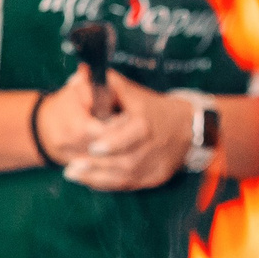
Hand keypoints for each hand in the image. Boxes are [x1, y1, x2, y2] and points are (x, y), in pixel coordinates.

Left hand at [39, 69, 194, 192]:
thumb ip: (111, 85)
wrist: (187, 128)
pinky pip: (130, 184)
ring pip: (125, 175)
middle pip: (124, 160)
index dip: (112, 143)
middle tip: (71, 167)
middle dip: (96, 165)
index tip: (92, 147)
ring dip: (97, 177)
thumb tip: (86, 72)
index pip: (131, 136)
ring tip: (73, 174)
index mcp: (146, 124)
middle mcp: (152, 146)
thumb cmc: (154, 109)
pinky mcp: (155, 177)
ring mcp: (155, 164)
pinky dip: (108, 184)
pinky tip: (89, 181)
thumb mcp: (135, 93)